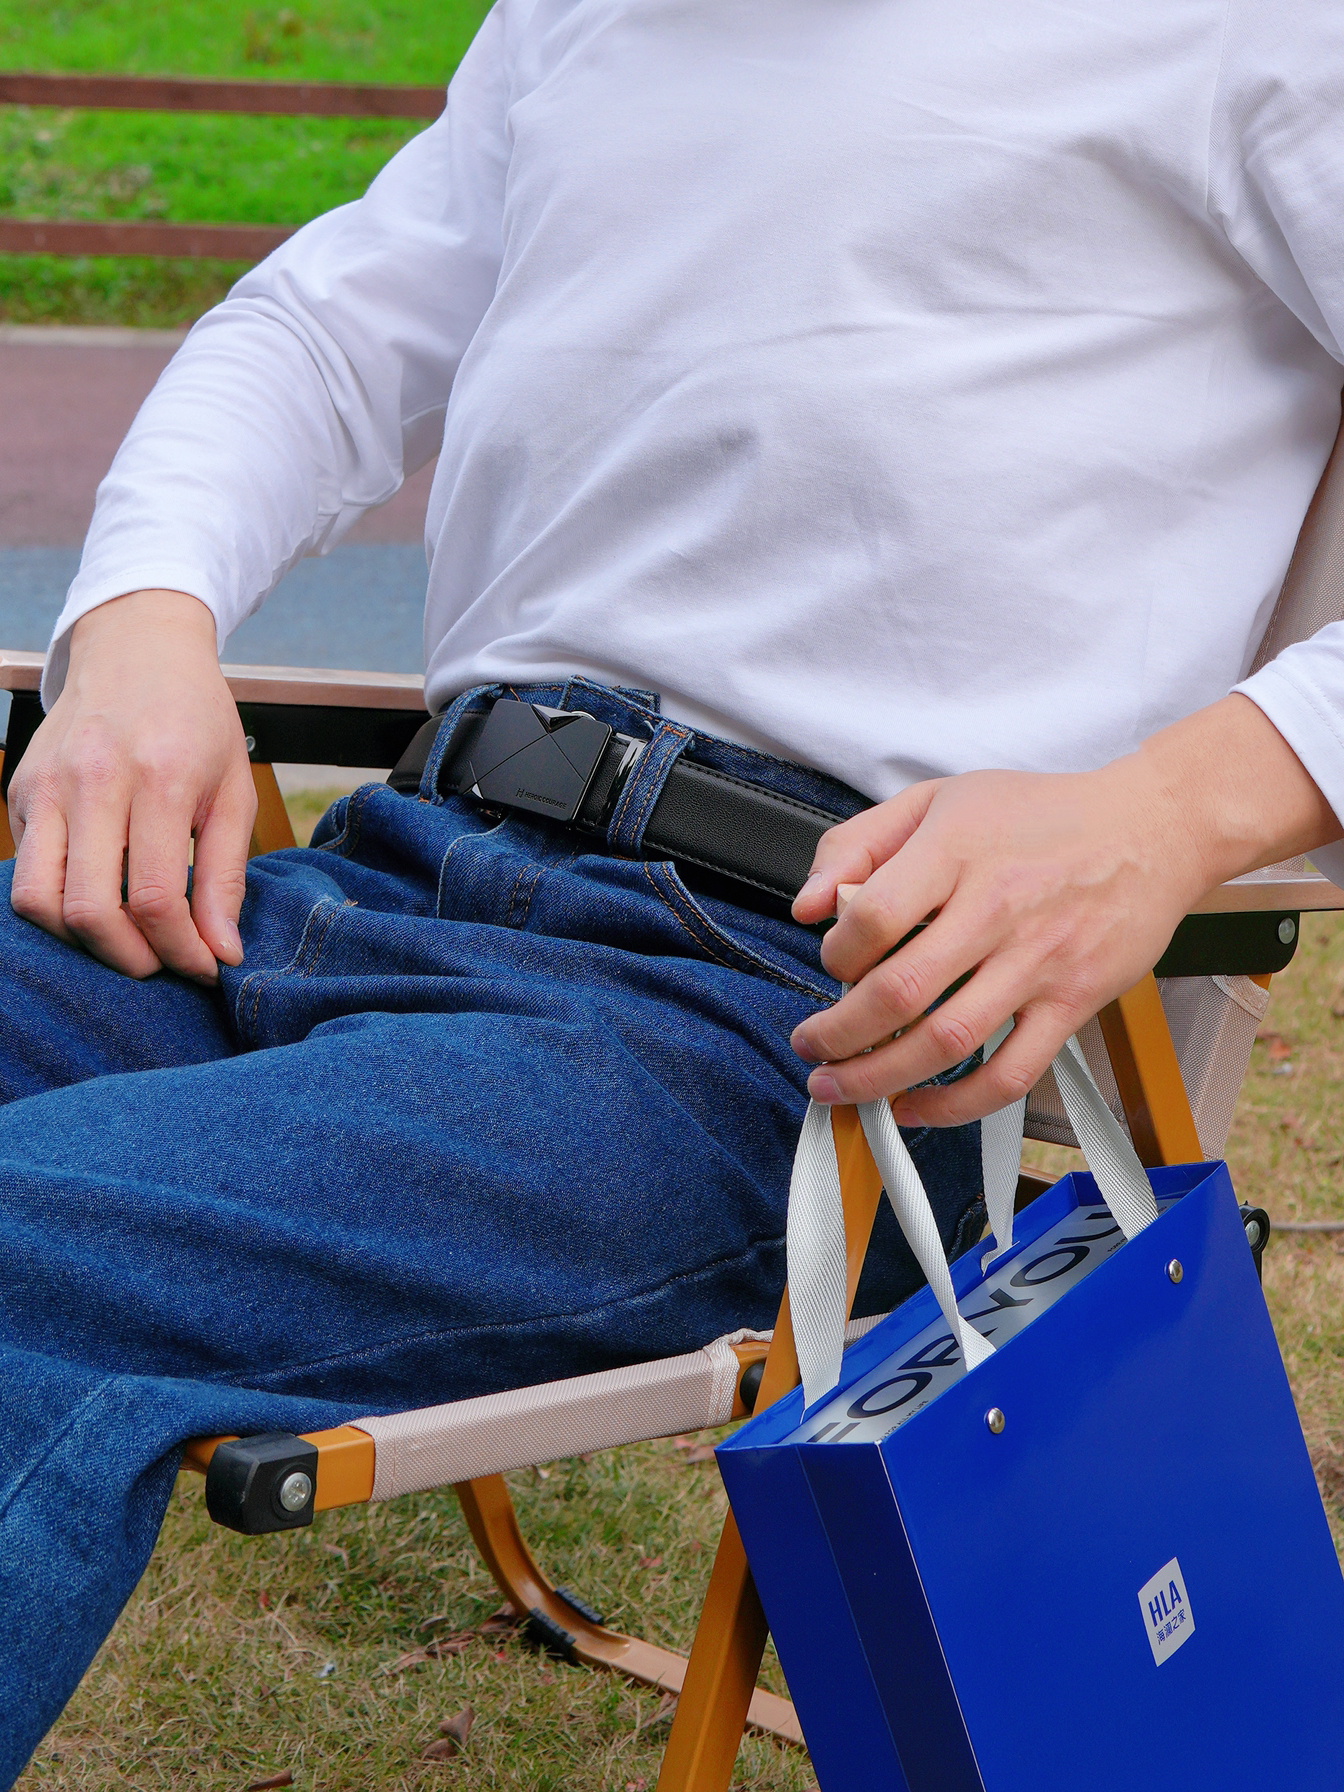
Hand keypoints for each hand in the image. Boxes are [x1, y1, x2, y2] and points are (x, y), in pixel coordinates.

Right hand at [8, 589, 255, 982]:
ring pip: (38, 901)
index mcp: (159, 778)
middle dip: (129, 959)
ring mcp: (46, 786)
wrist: (138, 649)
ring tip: (126, 943)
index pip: (154, 897)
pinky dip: (56, 906)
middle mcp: (93, 781)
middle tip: (162, 965)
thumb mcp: (234, 790)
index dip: (180, 950)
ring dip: (82, 943)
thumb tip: (223, 951)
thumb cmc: (198, 721)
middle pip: (89, 910)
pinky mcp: (19, 791)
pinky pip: (25, 872)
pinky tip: (97, 903)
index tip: (204, 967)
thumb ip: (227, 875)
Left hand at [789, 696, 1339, 1125]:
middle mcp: (996, 908)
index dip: (835, 953)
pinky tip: (916, 1106)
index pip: (872, 917)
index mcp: (956, 851)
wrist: (1153, 828)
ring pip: (947, 1041)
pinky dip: (956, 1104)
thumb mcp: (938, 799)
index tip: (832, 964)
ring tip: (841, 1085)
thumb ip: (858, 844)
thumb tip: (809, 905)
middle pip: (900, 991)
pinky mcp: (1074, 1001)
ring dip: (879, 1077)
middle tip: (811, 1047)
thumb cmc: (1042, 815)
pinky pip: (1011, 1072)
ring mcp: (1039, 961)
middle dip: (838, 1034)